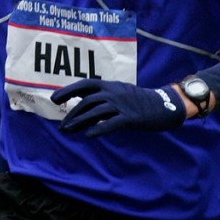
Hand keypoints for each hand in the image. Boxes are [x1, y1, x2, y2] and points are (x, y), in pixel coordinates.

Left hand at [51, 78, 185, 135]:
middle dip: (72, 113)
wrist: (164, 105)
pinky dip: (99, 128)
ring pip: (96, 112)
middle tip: (62, 126)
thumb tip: (81, 102)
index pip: (85, 84)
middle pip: (87, 101)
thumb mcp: (119, 92)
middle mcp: (114, 93)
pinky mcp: (131, 118)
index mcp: (110, 85)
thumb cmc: (139, 100)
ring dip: (80, 122)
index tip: (54, 99)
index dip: (68, 91)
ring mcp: (122, 105)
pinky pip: (112, 123)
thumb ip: (102, 96)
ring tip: (68, 131)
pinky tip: (89, 135)